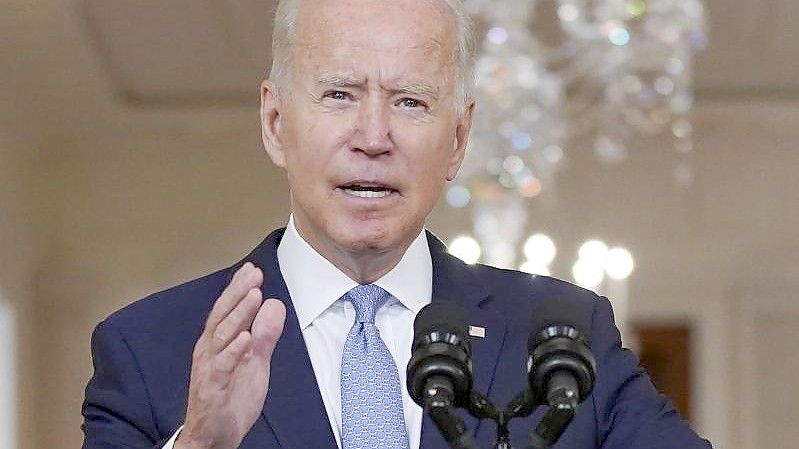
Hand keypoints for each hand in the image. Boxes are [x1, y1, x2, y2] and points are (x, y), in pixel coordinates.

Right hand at [175, 262, 285, 448]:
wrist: (213, 436)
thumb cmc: (229, 398)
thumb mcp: (255, 362)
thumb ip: (265, 335)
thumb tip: (273, 305)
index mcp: (217, 343)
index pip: (227, 310)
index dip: (238, 289)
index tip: (252, 269)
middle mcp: (208, 351)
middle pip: (222, 316)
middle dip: (238, 293)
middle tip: (253, 274)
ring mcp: (208, 370)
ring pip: (222, 336)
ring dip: (239, 314)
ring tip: (253, 295)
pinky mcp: (211, 389)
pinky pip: (221, 367)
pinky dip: (233, 352)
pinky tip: (245, 338)